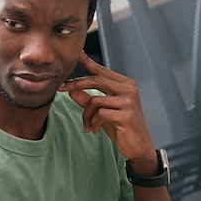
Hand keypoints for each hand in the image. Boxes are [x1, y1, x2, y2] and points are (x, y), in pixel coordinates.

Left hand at [58, 53, 155, 168]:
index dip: (87, 61)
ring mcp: (129, 101)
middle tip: (61, 89)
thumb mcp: (103, 111)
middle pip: (96, 80)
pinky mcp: (126, 115)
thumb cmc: (122, 127)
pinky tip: (94, 130)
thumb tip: (71, 89)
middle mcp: (129, 89)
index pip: (102, 70)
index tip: (76, 54)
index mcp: (125, 84)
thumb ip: (88, 99)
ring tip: (88, 125)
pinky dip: (93, 122)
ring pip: (95, 100)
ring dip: (86, 115)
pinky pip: (100, 114)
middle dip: (76, 84)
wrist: (138, 146)